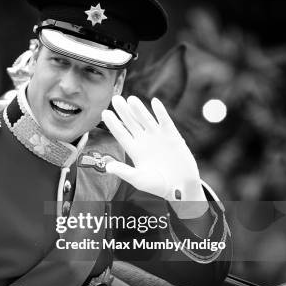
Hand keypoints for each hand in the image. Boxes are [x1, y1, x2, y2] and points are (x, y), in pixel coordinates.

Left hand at [101, 95, 207, 217]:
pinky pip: (165, 121)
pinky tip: (154, 102)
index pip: (121, 133)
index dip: (113, 123)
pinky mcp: (172, 136)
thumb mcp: (139, 179)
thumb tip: (108, 167)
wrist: (181, 188)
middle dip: (123, 111)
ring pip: (146, 119)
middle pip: (131, 123)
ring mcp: (158, 137)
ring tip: (130, 99)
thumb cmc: (158, 186)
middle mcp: (144, 141)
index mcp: (134, 150)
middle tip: (115, 98)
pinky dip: (160, 112)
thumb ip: (124, 172)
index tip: (104, 113)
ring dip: (139, 109)